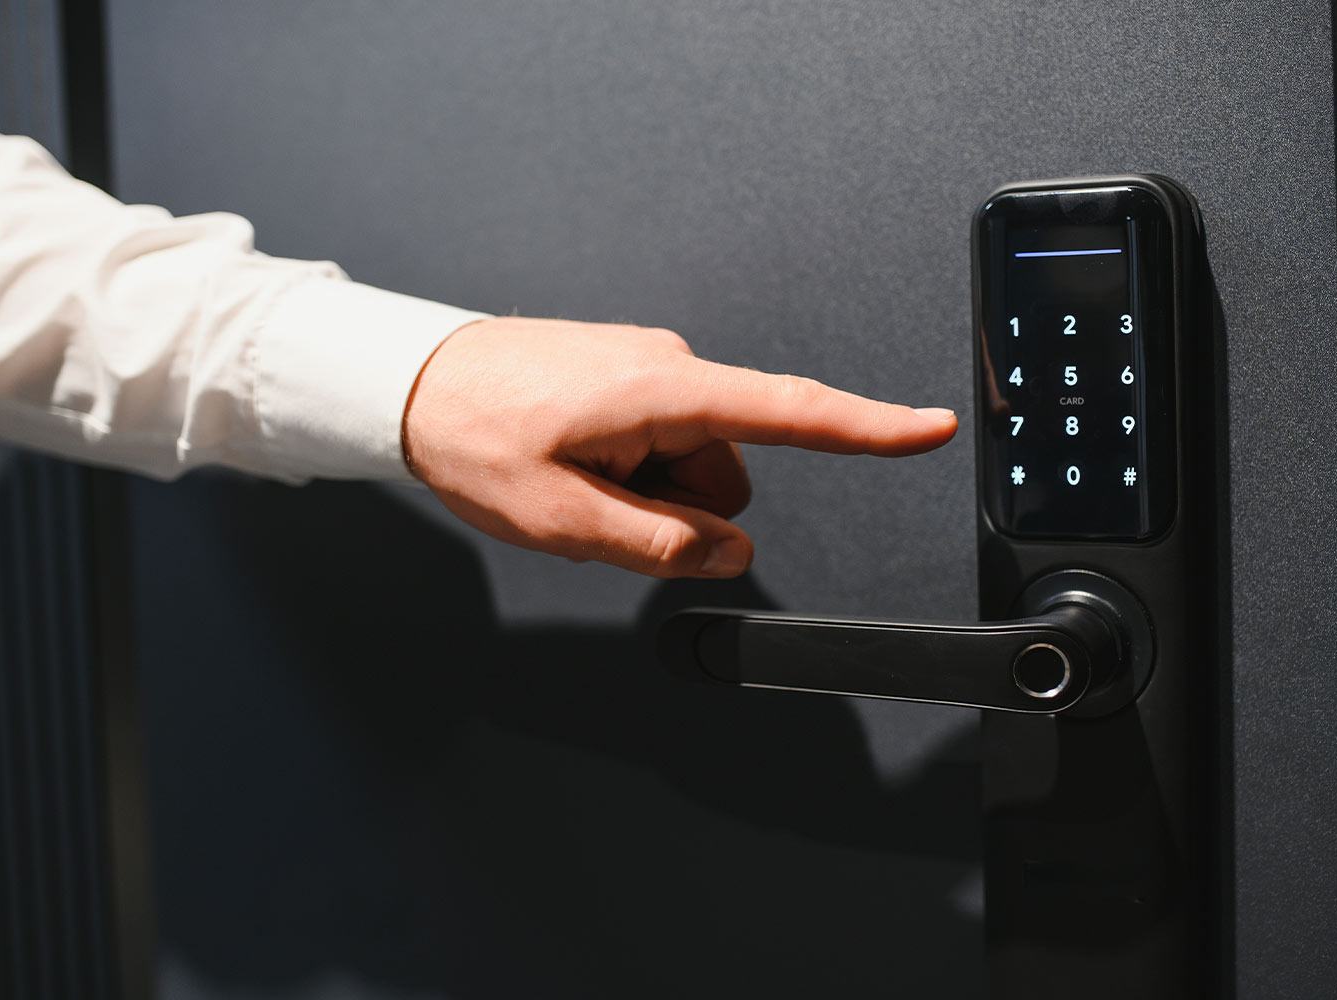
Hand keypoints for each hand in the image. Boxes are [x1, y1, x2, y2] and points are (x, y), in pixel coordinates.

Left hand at [401, 317, 956, 578]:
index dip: (868, 427)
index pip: (789, 414)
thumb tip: (728, 551)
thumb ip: (659, 544)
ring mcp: (645, 370)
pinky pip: (657, 441)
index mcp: (663, 392)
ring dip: (647, 491)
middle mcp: (667, 368)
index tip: (928, 428)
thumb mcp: (562, 519)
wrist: (408, 380)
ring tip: (571, 482)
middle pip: (726, 471)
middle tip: (593, 508)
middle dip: (678, 508)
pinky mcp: (625, 377)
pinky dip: (628, 469)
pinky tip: (569, 464)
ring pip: (690, 464)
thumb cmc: (470, 434)